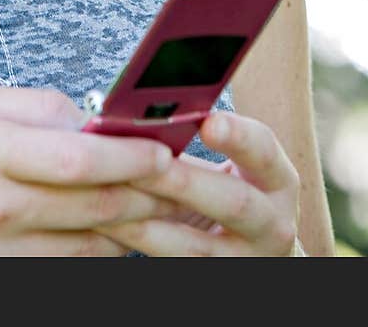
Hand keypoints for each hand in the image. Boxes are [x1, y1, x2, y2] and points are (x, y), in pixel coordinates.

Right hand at [0, 84, 178, 256]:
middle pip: (93, 206)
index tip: (166, 147)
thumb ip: (29, 105)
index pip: (77, 157)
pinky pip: (63, 267)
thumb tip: (89, 116)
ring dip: (131, 226)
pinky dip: (94, 251)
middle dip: (147, 193)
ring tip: (159, 207)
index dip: (131, 156)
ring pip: (88, 244)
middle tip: (182, 179)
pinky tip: (111, 234)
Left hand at [99, 111, 300, 256]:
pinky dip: (138, 245)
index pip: (265, 151)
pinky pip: (173, 265)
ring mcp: (243, 260)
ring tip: (110, 200)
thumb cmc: (226, 186)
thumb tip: (139, 106)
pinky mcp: (213, 279)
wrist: (249, 249)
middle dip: (185, 182)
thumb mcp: (233, 162)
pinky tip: (106, 229)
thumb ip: (199, 134)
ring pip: (196, 247)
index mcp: (277, 181)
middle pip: (234, 202)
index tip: (208, 123)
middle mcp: (272, 225)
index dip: (239, 136)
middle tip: (143, 164)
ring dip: (149, 225)